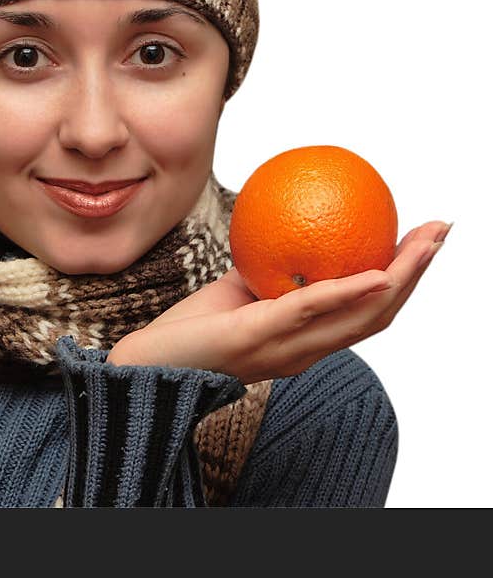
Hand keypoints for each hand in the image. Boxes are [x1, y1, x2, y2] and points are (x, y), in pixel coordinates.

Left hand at [107, 220, 450, 383]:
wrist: (149, 363)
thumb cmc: (194, 328)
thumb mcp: (240, 291)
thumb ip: (269, 271)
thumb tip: (286, 227)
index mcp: (306, 341)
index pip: (367, 314)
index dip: (400, 281)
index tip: (421, 244)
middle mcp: (306, 351)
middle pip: (379, 314)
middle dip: (416, 273)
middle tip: (441, 232)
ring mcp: (286, 349)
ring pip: (360, 317)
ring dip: (398, 277)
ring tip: (424, 243)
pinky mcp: (257, 338)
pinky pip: (308, 311)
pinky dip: (345, 293)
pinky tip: (372, 273)